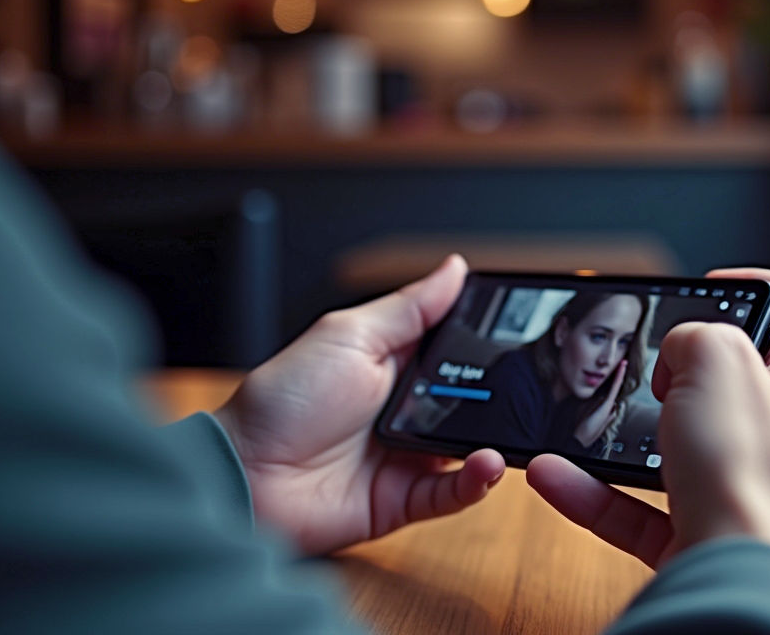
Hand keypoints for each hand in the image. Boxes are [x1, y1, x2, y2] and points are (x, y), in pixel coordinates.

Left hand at [214, 255, 504, 555]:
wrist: (243, 473)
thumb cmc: (280, 401)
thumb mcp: (349, 336)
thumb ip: (409, 308)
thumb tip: (455, 268)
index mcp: (394, 364)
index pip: (456, 350)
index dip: (487, 342)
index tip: (523, 329)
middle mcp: (406, 410)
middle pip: (471, 400)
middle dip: (500, 393)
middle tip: (526, 383)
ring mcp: (407, 456)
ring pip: (470, 447)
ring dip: (494, 439)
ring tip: (510, 428)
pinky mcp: (405, 500)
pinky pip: (454, 493)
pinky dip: (475, 481)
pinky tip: (485, 463)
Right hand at [527, 269, 769, 576]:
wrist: (738, 583)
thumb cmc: (749, 476)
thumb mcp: (716, 359)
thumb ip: (694, 335)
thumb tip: (679, 356)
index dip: (753, 281)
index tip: (706, 285)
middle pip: (735, 379)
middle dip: (682, 366)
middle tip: (652, 364)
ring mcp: (748, 488)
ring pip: (678, 446)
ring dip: (624, 432)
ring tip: (584, 420)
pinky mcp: (707, 535)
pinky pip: (640, 506)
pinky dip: (596, 491)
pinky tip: (554, 476)